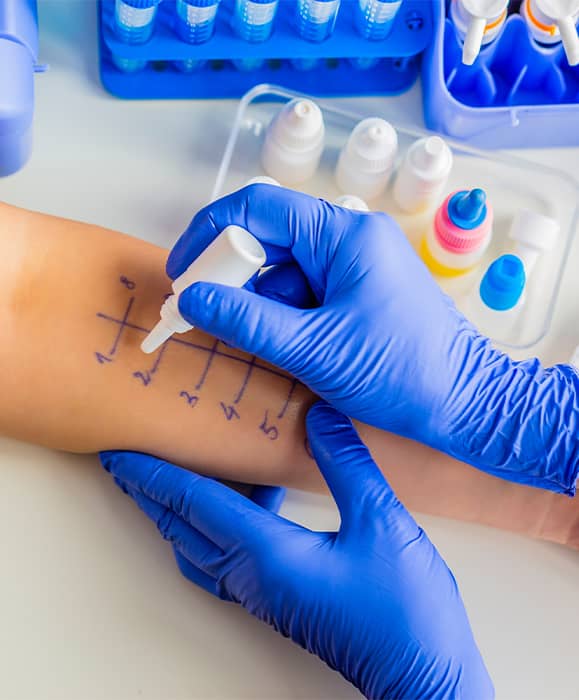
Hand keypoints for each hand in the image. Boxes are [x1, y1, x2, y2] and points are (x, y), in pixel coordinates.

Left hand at [101, 402, 493, 699]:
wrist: (420, 675)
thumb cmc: (402, 611)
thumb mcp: (381, 523)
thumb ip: (347, 464)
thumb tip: (319, 416)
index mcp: (267, 554)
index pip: (193, 504)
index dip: (153, 474)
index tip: (120, 453)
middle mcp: (253, 575)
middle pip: (183, 528)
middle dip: (151, 492)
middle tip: (130, 462)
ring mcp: (264, 591)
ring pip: (201, 544)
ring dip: (183, 509)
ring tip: (186, 472)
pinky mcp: (279, 597)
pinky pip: (227, 555)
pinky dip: (220, 523)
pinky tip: (260, 499)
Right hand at [168, 185, 578, 494]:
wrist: (466, 405)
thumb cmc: (401, 373)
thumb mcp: (313, 349)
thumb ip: (246, 321)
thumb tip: (190, 299)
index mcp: (345, 235)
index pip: (260, 207)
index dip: (211, 234)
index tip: (183, 273)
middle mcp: (352, 239)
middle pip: (271, 240)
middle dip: (237, 280)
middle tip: (211, 318)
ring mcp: (358, 266)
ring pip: (286, 273)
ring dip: (264, 306)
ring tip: (274, 348)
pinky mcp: (361, 291)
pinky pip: (308, 293)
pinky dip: (287, 318)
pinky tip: (294, 350)